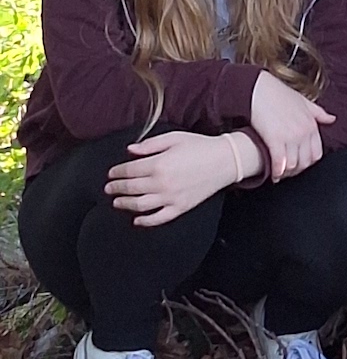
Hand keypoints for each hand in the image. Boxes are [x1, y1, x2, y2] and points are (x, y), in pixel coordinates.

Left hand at [105, 130, 241, 225]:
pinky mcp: (180, 208)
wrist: (225, 160)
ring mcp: (170, 198)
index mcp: (159, 164)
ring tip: (117, 202)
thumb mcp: (174, 137)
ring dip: (124, 204)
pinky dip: (144, 221)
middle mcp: (162, 183)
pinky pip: (158, 218)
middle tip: (109, 188)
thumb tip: (130, 150)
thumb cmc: (200, 147)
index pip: (129, 170)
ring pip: (139, 205)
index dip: (117, 172)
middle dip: (116, 188)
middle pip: (131, 188)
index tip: (111, 173)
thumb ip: (150, 144)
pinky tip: (136, 220)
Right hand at [250, 72, 334, 179]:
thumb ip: (318, 112)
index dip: (307, 162)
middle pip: (306, 161)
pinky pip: (280, 163)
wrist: (258, 89)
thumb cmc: (278, 94)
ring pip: (293, 165)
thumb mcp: (303, 101)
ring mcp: (290, 136)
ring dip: (286, 173)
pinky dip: (277, 172)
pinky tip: (273, 175)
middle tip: (288, 172)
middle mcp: (304, 132)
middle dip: (297, 170)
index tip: (299, 164)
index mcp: (311, 124)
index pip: (316, 153)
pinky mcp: (275, 139)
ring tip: (280, 175)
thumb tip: (332, 119)